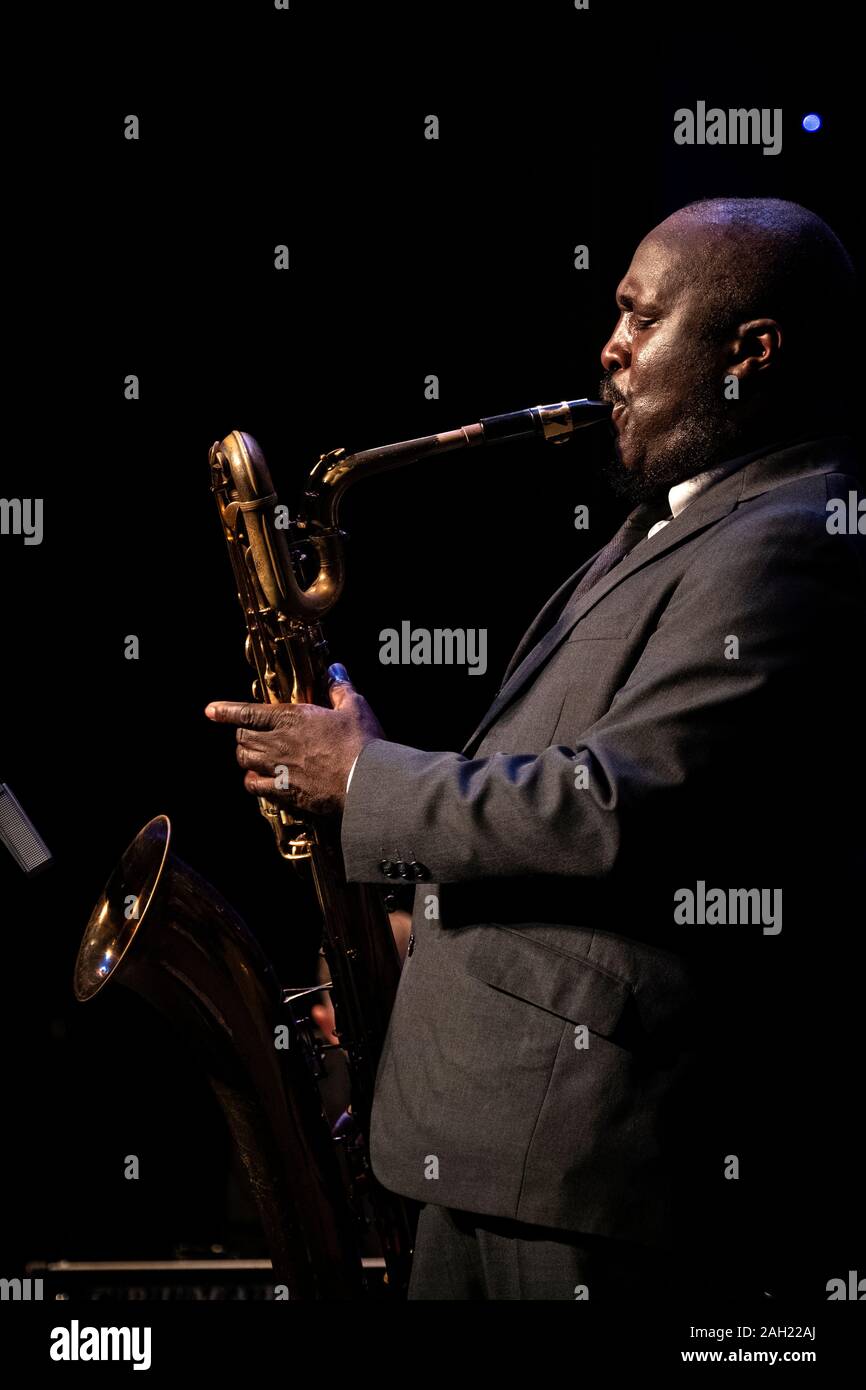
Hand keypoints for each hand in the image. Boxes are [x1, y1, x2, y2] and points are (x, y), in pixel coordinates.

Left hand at [204, 664, 383, 815]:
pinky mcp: (285, 791)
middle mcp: (278, 742)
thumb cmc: (361, 742)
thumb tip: (335, 670)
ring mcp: (278, 768)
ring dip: (245, 756)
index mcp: (291, 717)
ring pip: (244, 760)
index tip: (211, 710)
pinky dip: (252, 781)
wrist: (366, 781)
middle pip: (242, 737)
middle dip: (240, 734)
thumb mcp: (354, 706)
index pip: (247, 712)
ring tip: (251, 754)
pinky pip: (255, 786)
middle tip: (246, 733)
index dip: (225, 711)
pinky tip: (256, 780)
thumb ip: (339, 687)